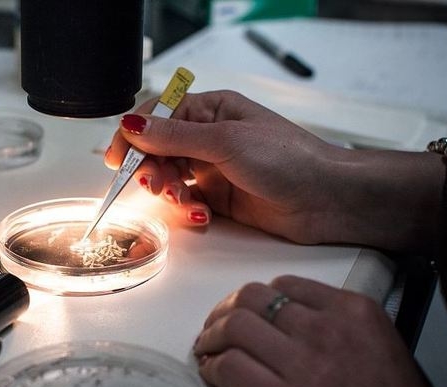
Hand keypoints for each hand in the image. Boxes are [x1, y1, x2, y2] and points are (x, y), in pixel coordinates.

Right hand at [105, 90, 443, 252]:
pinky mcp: (220, 198)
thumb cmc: (290, 159)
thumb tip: (133, 126)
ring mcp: (214, 169)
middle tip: (153, 185)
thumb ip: (175, 136)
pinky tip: (200, 216)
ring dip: (169, 192)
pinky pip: (187, 202)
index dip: (134, 137)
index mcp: (211, 110)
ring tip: (183, 201)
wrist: (328, 199)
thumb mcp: (225, 142)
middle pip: (159, 151)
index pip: (158, 118)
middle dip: (152, 170)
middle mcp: (209, 138)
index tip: (118, 158)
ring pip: (170, 179)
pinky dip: (187, 210)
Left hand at [194, 275, 446, 386]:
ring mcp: (303, 365)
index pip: (284, 286)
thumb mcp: (380, 347)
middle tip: (215, 328)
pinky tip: (213, 375)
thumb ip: (337, 325)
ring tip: (207, 350)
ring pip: (234, 327)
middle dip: (225, 311)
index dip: (255, 300)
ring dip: (211, 337)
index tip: (244, 312)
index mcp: (355, 312)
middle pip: (251, 298)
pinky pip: (229, 366)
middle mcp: (327, 330)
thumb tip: (284, 320)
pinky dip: (212, 367)